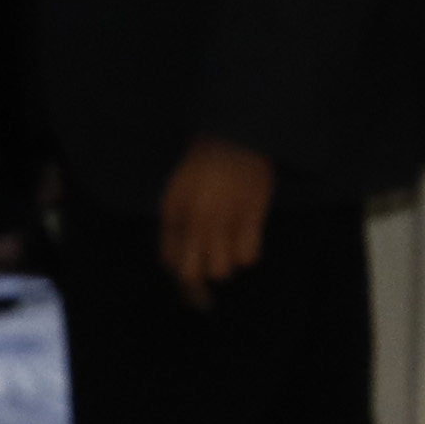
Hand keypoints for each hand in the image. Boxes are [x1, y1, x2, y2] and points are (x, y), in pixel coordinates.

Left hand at [158, 136, 275, 303]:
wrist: (234, 136)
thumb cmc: (203, 166)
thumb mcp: (175, 195)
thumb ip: (173, 229)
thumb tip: (172, 264)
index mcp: (175, 215)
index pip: (172, 264)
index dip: (181, 276)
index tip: (191, 280)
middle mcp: (198, 221)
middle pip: (194, 275)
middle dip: (199, 285)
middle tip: (207, 287)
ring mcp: (225, 219)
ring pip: (222, 269)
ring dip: (225, 265)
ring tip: (228, 252)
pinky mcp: (252, 215)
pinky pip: (249, 255)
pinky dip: (247, 255)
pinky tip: (246, 241)